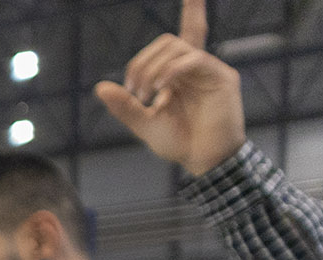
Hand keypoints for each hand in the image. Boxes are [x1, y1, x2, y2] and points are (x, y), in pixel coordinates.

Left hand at [93, 1, 243, 176]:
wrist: (204, 161)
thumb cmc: (179, 143)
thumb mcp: (144, 124)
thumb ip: (125, 106)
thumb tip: (100, 86)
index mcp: (178, 75)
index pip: (176, 39)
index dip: (165, 35)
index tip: (131, 88)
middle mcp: (194, 68)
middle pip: (168, 41)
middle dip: (143, 62)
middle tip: (135, 91)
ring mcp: (210, 71)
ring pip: (179, 46)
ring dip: (153, 68)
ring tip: (146, 95)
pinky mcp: (222, 78)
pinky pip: (194, 58)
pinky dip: (172, 70)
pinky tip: (161, 88)